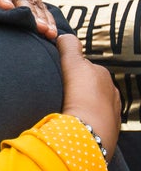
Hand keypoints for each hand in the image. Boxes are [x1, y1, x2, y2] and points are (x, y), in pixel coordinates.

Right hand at [57, 34, 120, 159]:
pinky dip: (86, 119)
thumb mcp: (72, 65)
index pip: (84, 67)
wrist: (87, 134)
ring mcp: (112, 111)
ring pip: (92, 103)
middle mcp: (111, 91)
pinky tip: (75, 122)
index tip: (59, 77)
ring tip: (66, 109)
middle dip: (77, 88)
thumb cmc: (80, 98)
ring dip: (81, 104)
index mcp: (102, 75)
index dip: (69, 70)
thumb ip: (69, 46)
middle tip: (60, 93)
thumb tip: (65, 36)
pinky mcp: (108, 130)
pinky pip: (93, 120)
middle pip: (89, 85)